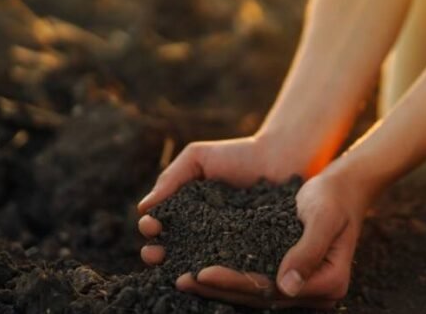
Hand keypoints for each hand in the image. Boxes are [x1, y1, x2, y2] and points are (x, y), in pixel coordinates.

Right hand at [136, 135, 305, 264]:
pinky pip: (231, 265)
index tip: (150, 225)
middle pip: (172, 249)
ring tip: (175, 267)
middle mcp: (202, 232)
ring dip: (181, 267)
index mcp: (186, 212)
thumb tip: (143, 207)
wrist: (281, 157)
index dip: (150, 228)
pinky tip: (208, 271)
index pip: (160, 225)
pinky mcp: (250, 253)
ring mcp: (225, 245)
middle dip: (157, 253)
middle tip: (153, 253)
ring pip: (197, 262)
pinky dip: (218, 270)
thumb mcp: (198, 158)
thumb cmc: (238, 154)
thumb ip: (171, 178)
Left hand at [175, 170, 367, 308]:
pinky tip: (198, 268)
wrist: (344, 187)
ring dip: (217, 287)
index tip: (203, 272)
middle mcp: (314, 292)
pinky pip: (253, 280)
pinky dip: (226, 275)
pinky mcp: (286, 274)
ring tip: (182, 278)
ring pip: (252, 292)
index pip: (272, 290)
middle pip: (259, 296)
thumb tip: (287, 287)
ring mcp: (300, 286)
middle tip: (181, 279)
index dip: (235, 283)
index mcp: (329, 284)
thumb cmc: (335, 196)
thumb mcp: (324, 217)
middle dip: (218, 288)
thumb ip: (308, 250)